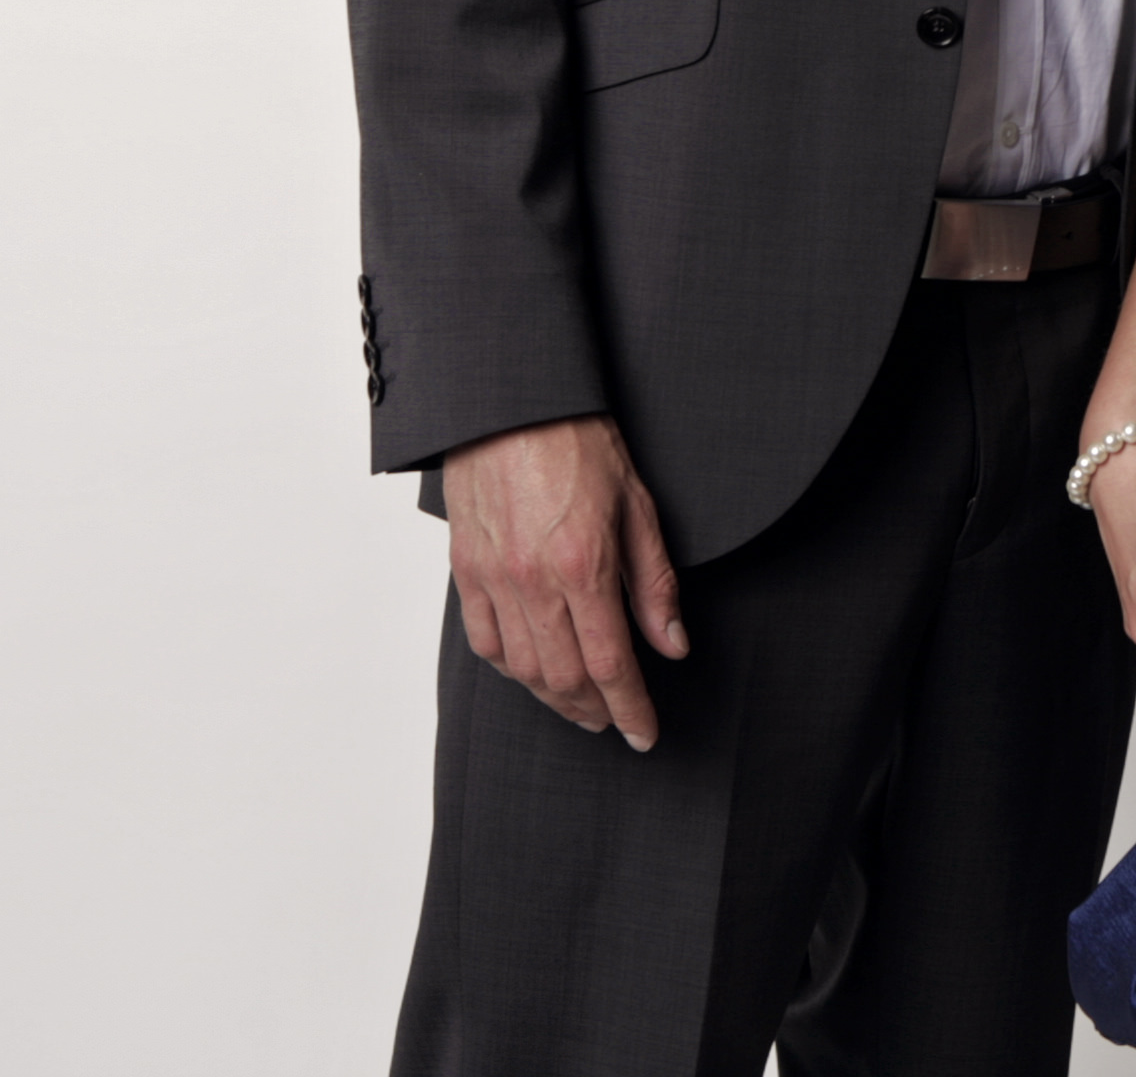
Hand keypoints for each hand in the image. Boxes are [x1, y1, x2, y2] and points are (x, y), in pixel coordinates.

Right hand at [439, 414, 687, 749]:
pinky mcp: (465, 568)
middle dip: (595, 712)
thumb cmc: (578, 441)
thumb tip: (671, 645)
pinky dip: (511, 667)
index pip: (610, 664)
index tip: (645, 734)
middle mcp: (533, 581)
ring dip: (554, 699)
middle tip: (616, 721)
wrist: (513, 401)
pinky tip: (531, 670)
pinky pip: (484, 640)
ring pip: (522, 669)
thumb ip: (654, 583)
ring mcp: (493, 577)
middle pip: (564, 678)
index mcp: (583, 565)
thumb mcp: (638, 505)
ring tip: (580, 705)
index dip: (631, 709)